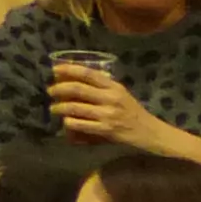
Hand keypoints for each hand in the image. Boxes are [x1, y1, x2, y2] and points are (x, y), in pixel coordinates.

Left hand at [46, 58, 161, 150]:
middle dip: (59, 89)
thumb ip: (103, 87)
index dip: (68, 69)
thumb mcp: (121, 94)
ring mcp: (108, 114)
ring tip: (53, 109)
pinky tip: (66, 122)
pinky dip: (70, 122)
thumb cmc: (133, 112)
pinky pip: (81, 124)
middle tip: (50, 91)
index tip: (55, 70)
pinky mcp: (106, 130)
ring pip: (76, 107)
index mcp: (114, 86)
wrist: (150, 132)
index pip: (87, 73)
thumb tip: (77, 79)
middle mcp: (110, 98)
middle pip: (77, 89)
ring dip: (60, 108)